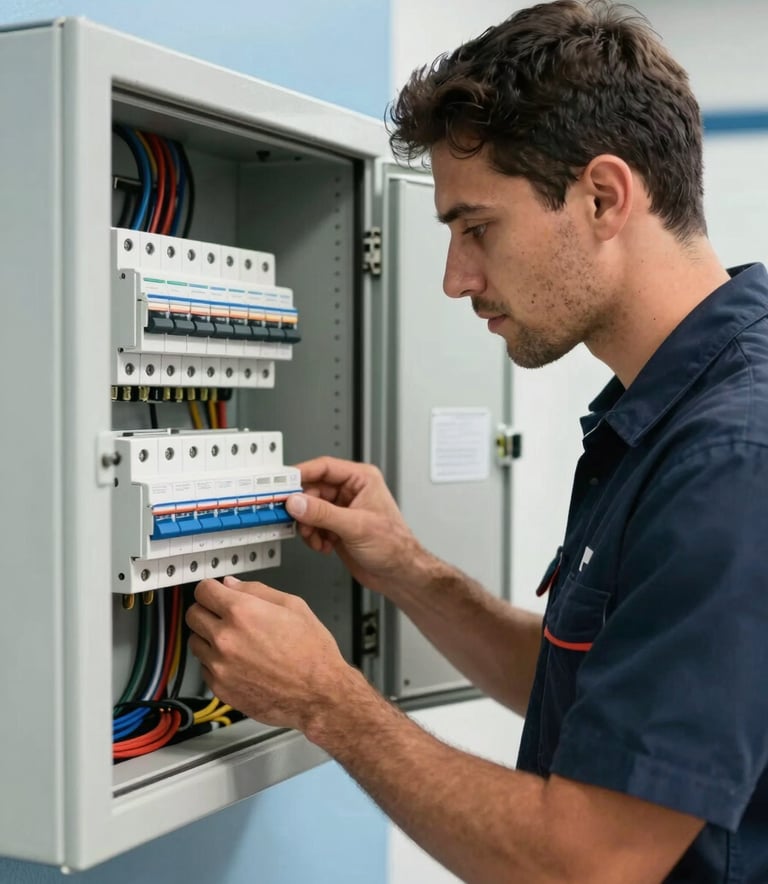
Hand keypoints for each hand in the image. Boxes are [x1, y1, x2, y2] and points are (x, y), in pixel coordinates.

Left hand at [186, 576, 353, 731]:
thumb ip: (257, 590)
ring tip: (235, 640)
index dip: (211, 588)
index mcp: (242, 612)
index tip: (215, 592)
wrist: (319, 694)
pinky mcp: (220, 688)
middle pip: (193, 614)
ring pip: (195, 641)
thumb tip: (232, 585)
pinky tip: (239, 661)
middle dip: (207, 610)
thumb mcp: (293, 606)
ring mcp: (220, 666)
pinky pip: (204, 667)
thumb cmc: (312, 652)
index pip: (203, 590)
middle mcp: (225, 638)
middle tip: (223, 614)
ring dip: (209, 637)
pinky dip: (216, 662)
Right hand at [286, 456, 430, 597]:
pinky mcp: (335, 527)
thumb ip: (323, 513)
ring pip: (309, 509)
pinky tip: (323, 545)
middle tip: (295, 518)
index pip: (324, 468)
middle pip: (312, 490)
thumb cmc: (394, 546)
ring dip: (307, 525)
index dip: (301, 474)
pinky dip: (312, 536)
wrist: (398, 574)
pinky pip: (312, 525)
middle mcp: (351, 492)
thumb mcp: (355, 526)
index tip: (282, 483)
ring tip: (315, 537)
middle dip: (303, 508)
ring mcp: (342, 510)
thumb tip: (297, 502)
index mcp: (361, 479)